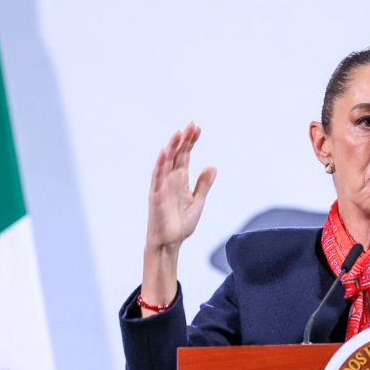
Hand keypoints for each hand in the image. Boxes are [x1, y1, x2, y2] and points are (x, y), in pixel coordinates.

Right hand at [147, 122, 216, 253]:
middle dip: (183, 140)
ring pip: (166, 163)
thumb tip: (212, 166)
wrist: (169, 244)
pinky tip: (164, 152)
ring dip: (171, 148)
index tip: (197, 128)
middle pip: (177, 156)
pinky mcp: (156, 197)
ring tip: (178, 133)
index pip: (185, 156)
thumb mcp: (197, 202)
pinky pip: (157, 178)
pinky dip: (161, 165)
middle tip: (191, 125)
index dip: (191, 142)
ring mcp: (162, 188)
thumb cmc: (180, 224)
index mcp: (180, 180)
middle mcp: (170, 181)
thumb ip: (203, 184)